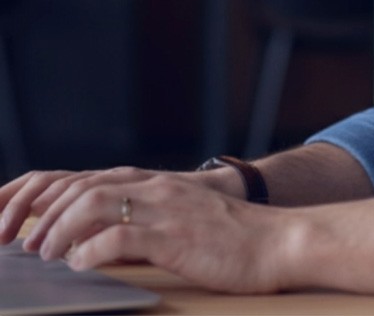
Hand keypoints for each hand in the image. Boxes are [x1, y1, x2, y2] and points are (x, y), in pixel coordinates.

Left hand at [0, 164, 244, 246]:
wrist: (277, 241)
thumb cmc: (228, 239)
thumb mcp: (177, 221)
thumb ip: (140, 222)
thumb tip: (90, 244)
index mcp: (152, 184)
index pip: (81, 179)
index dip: (38, 196)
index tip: (9, 219)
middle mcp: (154, 189)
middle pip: (79, 187)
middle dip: (38, 213)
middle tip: (18, 244)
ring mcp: (164, 210)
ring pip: (92, 204)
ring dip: (58, 230)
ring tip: (43, 254)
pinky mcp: (174, 236)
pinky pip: (120, 237)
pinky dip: (90, 250)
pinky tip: (79, 265)